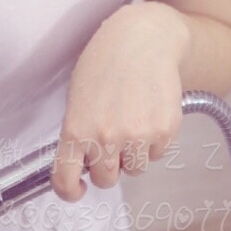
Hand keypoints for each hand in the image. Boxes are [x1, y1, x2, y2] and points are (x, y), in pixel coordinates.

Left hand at [51, 3, 189, 201]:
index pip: (66, 179)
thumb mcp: (78, 97)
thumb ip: (78, 132)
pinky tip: (149, 112)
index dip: (70, 191)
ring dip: (132, 154)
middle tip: (112, 140)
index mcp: (77, 129)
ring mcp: (137, 136)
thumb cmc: (106, 61)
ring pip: (135, 169)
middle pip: (106, 180)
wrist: (144, 38)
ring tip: (133, 120)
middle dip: (108, 166)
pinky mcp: (165, 130)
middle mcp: (106, 137)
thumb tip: (83, 163)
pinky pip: (157, 154)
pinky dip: (154, 140)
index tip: (77, 190)